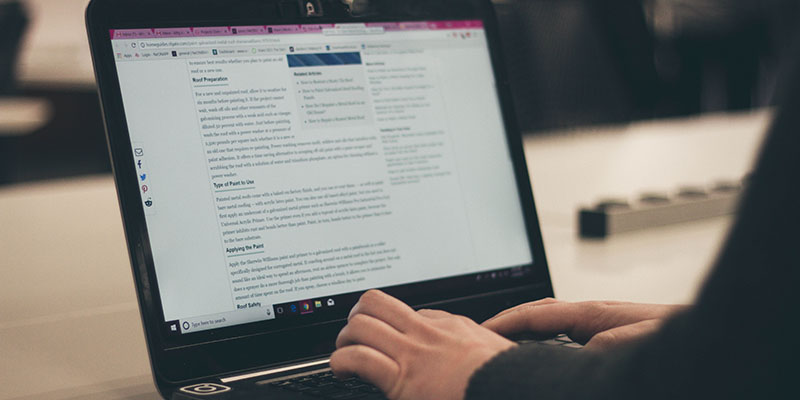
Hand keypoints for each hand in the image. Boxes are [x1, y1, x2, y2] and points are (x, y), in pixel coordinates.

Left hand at [331, 290, 515, 399]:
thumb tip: (468, 344)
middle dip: (358, 317)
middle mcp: (426, 333)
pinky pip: (359, 358)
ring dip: (346, 338)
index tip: (386, 335)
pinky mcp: (401, 378)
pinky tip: (342, 369)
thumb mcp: (496, 349)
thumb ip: (473, 343)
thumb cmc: (507, 378)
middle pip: (376, 303)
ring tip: (344, 351)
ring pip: (361, 325)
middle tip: (355, 333)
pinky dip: (341, 361)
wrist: (511, 390)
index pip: (409, 312)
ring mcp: (412, 353)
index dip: (392, 323)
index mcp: (450, 326)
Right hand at [482, 298, 685, 349]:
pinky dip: (546, 346)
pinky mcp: (609, 339)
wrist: (712, 336)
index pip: (537, 314)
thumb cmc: (678, 336)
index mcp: (592, 313)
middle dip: (510, 324)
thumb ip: (600, 344)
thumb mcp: (634, 344)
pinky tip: (545, 359)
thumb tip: (570, 353)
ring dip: (527, 336)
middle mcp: (593, 317)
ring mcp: (600, 326)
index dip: (506, 321)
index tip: (481, 329)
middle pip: (539, 316)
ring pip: (552, 328)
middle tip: (484, 338)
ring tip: (505, 349)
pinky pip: (567, 340)